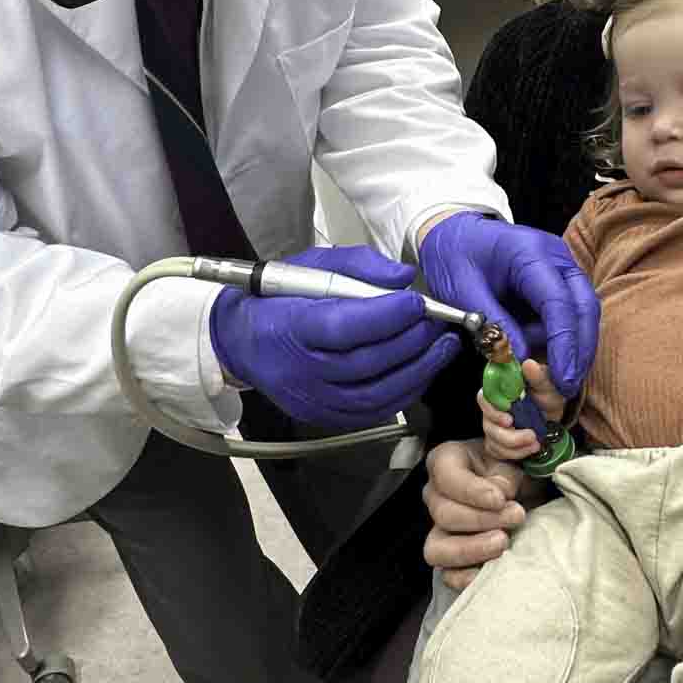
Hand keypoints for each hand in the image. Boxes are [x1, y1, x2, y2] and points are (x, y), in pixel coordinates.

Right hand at [208, 245, 458, 429]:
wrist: (240, 342)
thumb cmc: (277, 300)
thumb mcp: (309, 266)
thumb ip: (356, 265)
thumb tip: (401, 277)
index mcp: (290, 327)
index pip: (342, 327)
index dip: (386, 316)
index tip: (418, 302)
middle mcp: (299, 370)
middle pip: (365, 363)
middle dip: (412, 342)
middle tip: (439, 323)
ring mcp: (312, 400)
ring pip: (375, 394)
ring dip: (418, 370)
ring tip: (442, 346)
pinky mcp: (324, 417)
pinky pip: (373, 411)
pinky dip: (404, 392)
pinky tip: (423, 371)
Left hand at [418, 213, 599, 396]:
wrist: (455, 234)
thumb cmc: (454, 256)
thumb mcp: (461, 290)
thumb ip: (492, 323)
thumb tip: (519, 360)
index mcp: (530, 253)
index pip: (558, 302)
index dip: (563, 343)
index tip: (562, 377)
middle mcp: (556, 258)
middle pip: (584, 307)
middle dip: (579, 350)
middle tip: (567, 386)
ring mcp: (562, 269)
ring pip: (583, 313)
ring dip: (572, 348)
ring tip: (548, 376)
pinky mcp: (559, 282)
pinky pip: (570, 314)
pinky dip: (562, 341)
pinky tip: (546, 361)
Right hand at [422, 438, 528, 590]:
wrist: (524, 495)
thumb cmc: (512, 470)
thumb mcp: (513, 452)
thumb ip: (510, 445)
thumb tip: (516, 459)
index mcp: (446, 462)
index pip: (447, 477)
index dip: (472, 491)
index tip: (500, 498)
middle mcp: (436, 496)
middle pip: (444, 514)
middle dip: (483, 519)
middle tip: (515, 516)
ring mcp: (440, 529)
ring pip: (437, 549)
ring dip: (472, 549)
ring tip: (503, 543)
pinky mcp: (452, 558)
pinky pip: (447, 574)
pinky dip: (468, 577)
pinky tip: (491, 570)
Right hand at [480, 358, 565, 462]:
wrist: (554, 415)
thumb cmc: (547, 395)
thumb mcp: (547, 385)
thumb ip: (538, 376)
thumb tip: (528, 364)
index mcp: (499, 391)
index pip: (483, 399)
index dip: (493, 411)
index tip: (510, 419)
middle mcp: (492, 409)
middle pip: (488, 424)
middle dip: (508, 435)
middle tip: (530, 435)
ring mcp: (494, 427)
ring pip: (493, 441)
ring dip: (515, 446)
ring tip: (536, 444)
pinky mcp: (499, 442)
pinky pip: (499, 452)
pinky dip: (516, 454)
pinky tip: (531, 449)